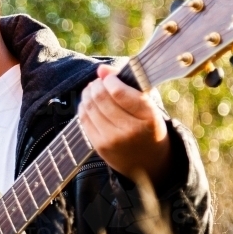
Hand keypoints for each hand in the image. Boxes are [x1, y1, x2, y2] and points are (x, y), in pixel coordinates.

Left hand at [78, 64, 172, 187]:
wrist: (148, 164)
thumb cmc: (148, 128)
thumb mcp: (148, 107)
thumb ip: (127, 85)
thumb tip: (101, 69)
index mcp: (148, 117)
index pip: (119, 92)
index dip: (110, 80)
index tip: (110, 78)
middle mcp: (130, 130)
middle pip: (101, 98)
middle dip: (96, 85)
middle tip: (99, 82)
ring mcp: (113, 140)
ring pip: (90, 107)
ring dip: (88, 94)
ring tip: (92, 90)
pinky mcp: (99, 146)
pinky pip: (84, 120)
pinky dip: (83, 107)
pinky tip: (89, 103)